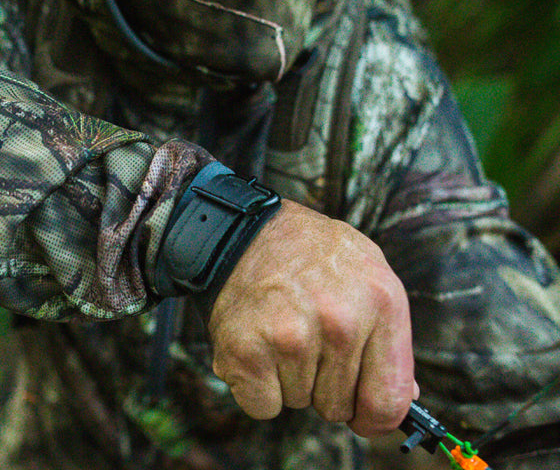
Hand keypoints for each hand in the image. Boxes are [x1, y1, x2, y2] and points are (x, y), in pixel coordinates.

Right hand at [208, 200, 416, 437]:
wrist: (243, 229)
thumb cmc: (309, 252)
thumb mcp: (367, 270)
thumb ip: (389, 335)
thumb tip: (404, 396)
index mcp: (381, 301)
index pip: (388, 402)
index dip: (373, 417)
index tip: (360, 412)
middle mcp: (340, 320)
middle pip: (339, 407)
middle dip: (323, 383)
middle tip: (306, 335)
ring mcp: (291, 337)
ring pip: (300, 403)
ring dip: (288, 378)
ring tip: (280, 327)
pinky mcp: (247, 352)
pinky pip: (263, 406)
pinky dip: (257, 386)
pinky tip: (258, 344)